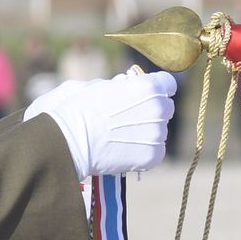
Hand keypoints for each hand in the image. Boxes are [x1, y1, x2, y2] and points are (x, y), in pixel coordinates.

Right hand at [31, 70, 177, 178]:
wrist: (72, 139)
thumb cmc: (81, 108)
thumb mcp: (103, 85)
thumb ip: (124, 85)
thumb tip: (129, 85)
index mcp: (149, 86)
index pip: (168, 84)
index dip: (157, 89)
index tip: (146, 96)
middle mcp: (159, 108)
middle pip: (166, 108)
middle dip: (152, 111)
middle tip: (131, 118)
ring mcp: (158, 133)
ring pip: (160, 131)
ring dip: (148, 132)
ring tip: (122, 136)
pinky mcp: (153, 155)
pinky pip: (156, 151)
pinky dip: (144, 151)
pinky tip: (125, 149)